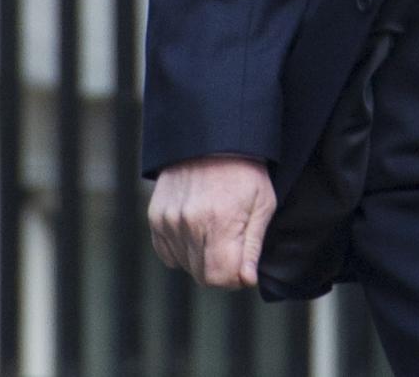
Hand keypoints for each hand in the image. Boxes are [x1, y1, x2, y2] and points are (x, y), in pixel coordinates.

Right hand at [147, 154, 277, 288]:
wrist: (213, 138)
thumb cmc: (245, 172)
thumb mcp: (263, 205)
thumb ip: (252, 247)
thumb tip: (245, 281)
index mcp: (219, 222)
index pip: (219, 278)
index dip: (234, 278)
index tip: (243, 266)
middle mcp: (189, 223)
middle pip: (201, 275)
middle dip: (220, 268)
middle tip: (232, 244)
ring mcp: (169, 220)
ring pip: (185, 265)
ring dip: (201, 257)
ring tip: (215, 229)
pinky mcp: (155, 216)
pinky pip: (167, 253)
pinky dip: (182, 249)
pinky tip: (197, 229)